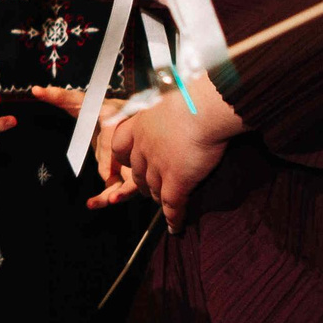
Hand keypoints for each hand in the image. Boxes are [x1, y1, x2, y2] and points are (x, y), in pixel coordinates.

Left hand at [98, 89, 235, 227]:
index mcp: (138, 124)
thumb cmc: (192, 95)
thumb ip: (169, 105)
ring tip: (167, 204)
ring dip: (160, 198)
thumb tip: (181, 96)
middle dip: (144, 182)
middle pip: (138, 172)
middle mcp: (142, 148)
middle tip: (153, 187)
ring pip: (154, 189)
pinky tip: (175, 227)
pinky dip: (173, 218)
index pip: (119, 145)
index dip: (126, 157)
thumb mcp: (170, 95)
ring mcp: (157, 167)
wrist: (202, 107)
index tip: (131, 161)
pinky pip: (172, 205)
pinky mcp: (175, 182)